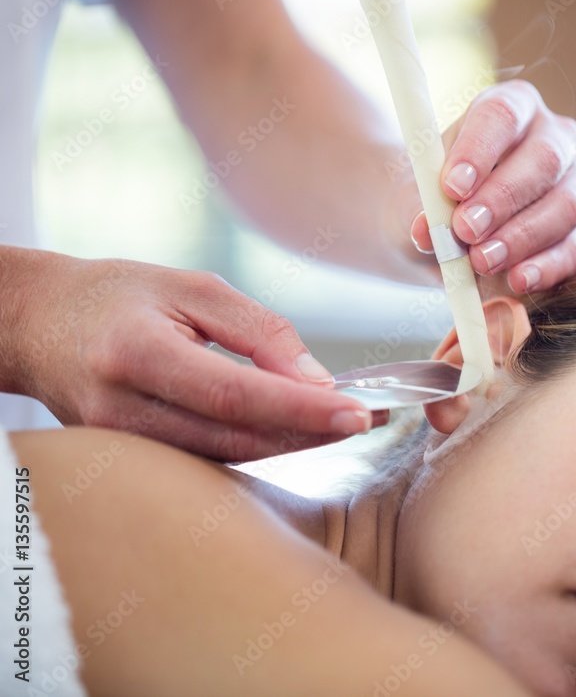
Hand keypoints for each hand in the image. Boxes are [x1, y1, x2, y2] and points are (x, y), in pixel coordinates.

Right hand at [15, 253, 381, 460]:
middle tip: (366, 419)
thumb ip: (258, 332)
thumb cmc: (116, 294)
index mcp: (135, 353)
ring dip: (292, 445)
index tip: (356, 412)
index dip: (299, 408)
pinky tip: (296, 431)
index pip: (232, 394)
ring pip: (227, 457)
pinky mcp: (132, 459)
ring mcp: (123, 444)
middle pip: (236, 437)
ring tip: (342, 422)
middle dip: (310, 434)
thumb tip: (317, 381)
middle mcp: (123, 409)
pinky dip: (259, 446)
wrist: (37, 325)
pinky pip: (210, 459)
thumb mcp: (191, 289)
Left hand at [410, 79, 575, 292]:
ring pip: (565, 205)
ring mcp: (573, 184)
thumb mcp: (413, 200)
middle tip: (465, 229)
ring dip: (522, 236)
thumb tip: (426, 229)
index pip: (502, 114)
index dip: (480, 149)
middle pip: (544, 159)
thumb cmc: (432, 203)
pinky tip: (518, 279)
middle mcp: (552, 138)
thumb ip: (417, 207)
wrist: (444, 237)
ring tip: (481, 260)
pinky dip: (547, 267)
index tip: (452, 186)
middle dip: (503, 198)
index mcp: (509, 109)